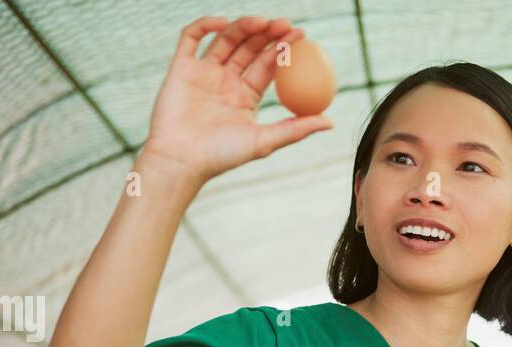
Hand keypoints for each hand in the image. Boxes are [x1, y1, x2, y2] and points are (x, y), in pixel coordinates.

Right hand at [142, 15, 333, 184]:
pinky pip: (192, 38)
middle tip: (285, 24)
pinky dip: (206, 25)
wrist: (181, 160)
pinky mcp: (181, 68)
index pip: (267, 65)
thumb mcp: (265, 141)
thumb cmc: (222, 156)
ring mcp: (203, 73)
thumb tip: (331, 122)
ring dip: (244, 27)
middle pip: (249, 48)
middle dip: (268, 33)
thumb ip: (296, 129)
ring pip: (226, 40)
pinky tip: (224, 22)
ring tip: (263, 22)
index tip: (301, 35)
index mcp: (245, 96)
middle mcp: (225, 82)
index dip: (284, 48)